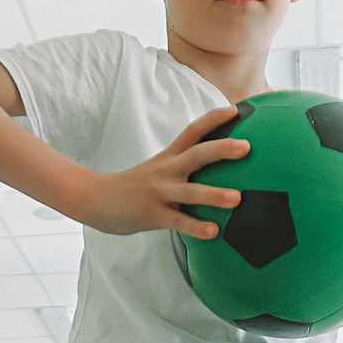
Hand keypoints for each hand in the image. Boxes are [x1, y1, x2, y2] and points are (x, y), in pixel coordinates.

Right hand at [75, 105, 248, 237]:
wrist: (95, 199)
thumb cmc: (135, 186)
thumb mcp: (159, 169)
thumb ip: (184, 166)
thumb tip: (215, 166)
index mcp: (169, 157)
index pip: (193, 131)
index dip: (214, 119)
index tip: (236, 110)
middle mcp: (166, 170)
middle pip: (197, 155)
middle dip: (222, 150)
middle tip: (247, 147)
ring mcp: (159, 192)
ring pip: (190, 192)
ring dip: (214, 195)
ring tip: (237, 198)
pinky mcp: (153, 215)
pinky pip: (179, 222)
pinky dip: (197, 227)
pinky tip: (214, 232)